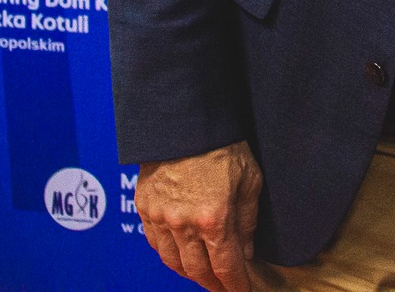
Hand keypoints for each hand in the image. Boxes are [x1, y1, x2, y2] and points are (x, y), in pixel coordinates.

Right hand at [136, 140, 262, 291]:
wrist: (185, 119)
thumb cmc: (223, 144)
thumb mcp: (250, 180)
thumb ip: (248, 220)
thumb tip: (245, 252)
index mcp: (214, 219)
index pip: (226, 268)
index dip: (235, 285)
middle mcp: (183, 224)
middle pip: (197, 271)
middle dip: (213, 284)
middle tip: (224, 287)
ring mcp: (160, 217)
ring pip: (173, 262)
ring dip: (190, 273)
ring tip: (204, 275)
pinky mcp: (144, 206)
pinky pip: (155, 243)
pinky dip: (169, 254)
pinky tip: (180, 254)